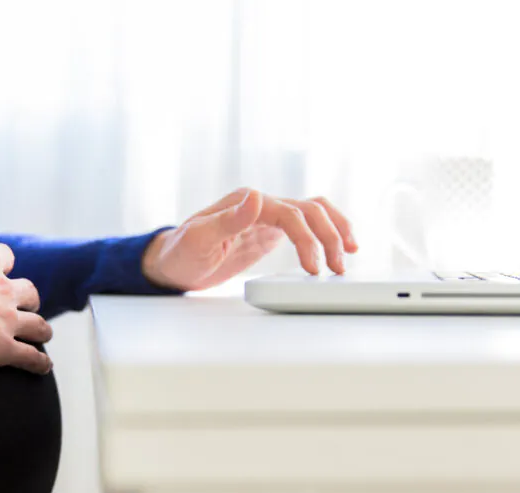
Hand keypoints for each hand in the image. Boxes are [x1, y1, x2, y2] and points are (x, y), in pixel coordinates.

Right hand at [0, 212, 52, 373]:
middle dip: (28, 297)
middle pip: (28, 291)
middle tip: (25, 304)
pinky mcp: (0, 348)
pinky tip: (44, 366)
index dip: (0, 264)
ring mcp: (5, 319)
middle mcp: (2, 288)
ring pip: (36, 324)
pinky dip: (39, 362)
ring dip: (41, 329)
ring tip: (43, 334)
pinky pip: (29, 357)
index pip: (3, 257)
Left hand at [141, 188, 356, 290]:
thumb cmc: (180, 253)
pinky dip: (323, 235)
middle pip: (309, 210)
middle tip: (338, 266)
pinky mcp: (269, 232)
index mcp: (245, 203)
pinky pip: (304, 227)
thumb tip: (255, 197)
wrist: (172, 264)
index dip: (307, 239)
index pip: (290, 213)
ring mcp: (266, 217)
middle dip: (329, 235)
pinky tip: (333, 251)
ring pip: (313, 213)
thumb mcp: (199, 239)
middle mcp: (259, 205)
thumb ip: (228, 220)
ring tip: (347, 255)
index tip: (313, 268)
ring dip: (334, 230)